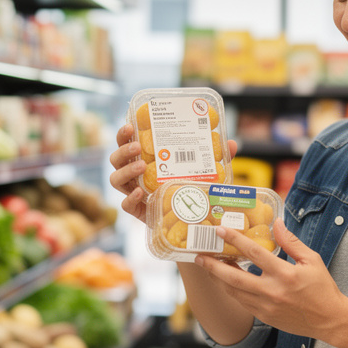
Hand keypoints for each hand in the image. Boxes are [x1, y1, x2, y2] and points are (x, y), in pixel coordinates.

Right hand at [108, 125, 238, 223]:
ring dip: (126, 171)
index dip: (124, 134)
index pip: (126, 143)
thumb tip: (232, 144)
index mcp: (144, 159)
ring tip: (141, 166)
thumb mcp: (204, 172)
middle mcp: (134, 175)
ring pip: (115, 180)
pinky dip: (131, 197)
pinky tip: (141, 192)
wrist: (191, 222)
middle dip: (123, 150)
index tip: (130, 125)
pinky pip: (126, 204)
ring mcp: (134, 194)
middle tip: (137, 147)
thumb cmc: (192, 190)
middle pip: (115, 159)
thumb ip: (215, 159)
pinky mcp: (138, 212)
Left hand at [192, 220, 347, 341]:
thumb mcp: (312, 260)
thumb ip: (292, 242)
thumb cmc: (322, 288)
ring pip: (234, 292)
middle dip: (213, 265)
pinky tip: (225, 281)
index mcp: (285, 274)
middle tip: (199, 255)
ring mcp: (266, 306)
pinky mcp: (264, 317)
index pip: (254, 253)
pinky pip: (241, 302)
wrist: (329, 320)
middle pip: (234, 277)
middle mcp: (272, 291)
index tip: (220, 230)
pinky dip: (231, 290)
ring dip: (218, 278)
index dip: (235, 240)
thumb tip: (277, 222)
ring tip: (209, 266)